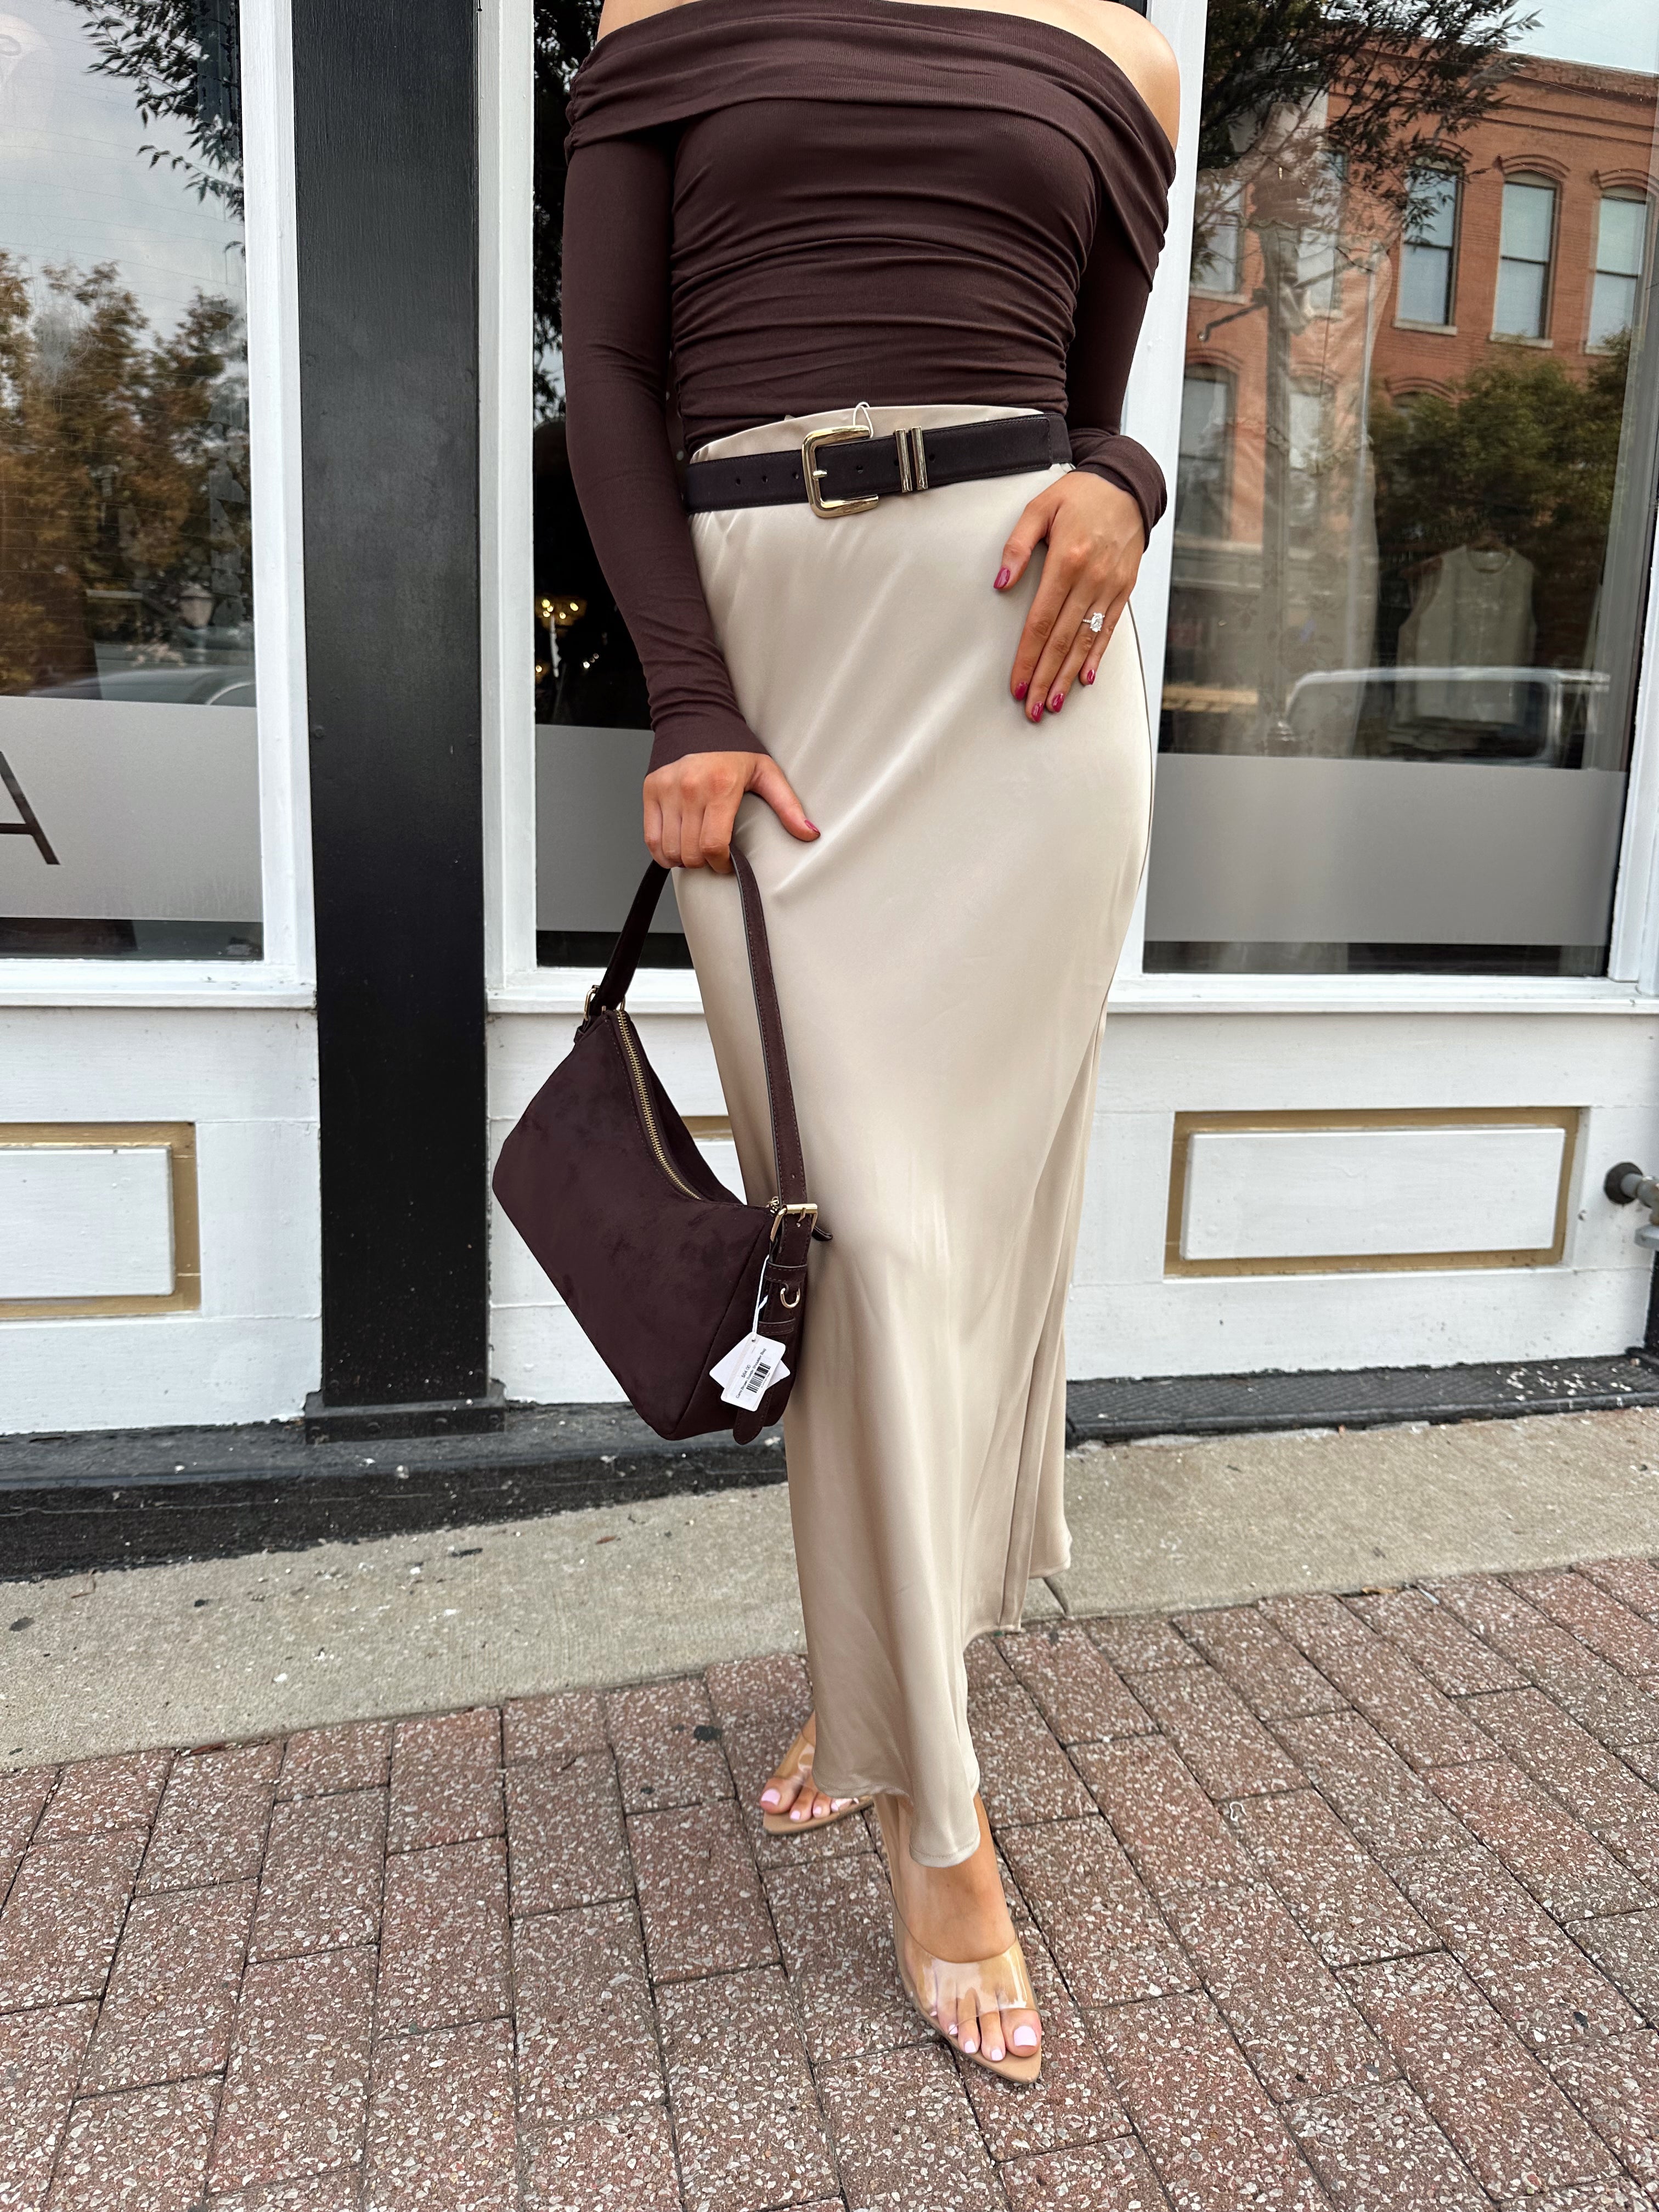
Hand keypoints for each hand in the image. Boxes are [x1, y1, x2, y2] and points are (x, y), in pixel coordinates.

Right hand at [643, 749, 817, 871]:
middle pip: (690, 852)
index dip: (720, 863)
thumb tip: (809, 833)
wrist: (699, 717)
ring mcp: (667, 790)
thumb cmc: (733, 748)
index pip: (713, 844)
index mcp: (720, 787)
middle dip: (703, 863)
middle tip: (713, 856)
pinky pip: (651, 838)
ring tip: (696, 853)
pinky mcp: (651, 790)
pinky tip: (676, 851)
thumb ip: (788, 806)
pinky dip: (662, 853)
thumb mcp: (767, 773)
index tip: (726, 863)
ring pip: (669, 849)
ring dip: (683, 860)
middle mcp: (689, 789)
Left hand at [996, 475, 1145, 720]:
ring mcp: (1110, 587)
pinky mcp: (1123, 589)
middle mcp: (1090, 579)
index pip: (1041, 622)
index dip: (1028, 657)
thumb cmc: (1080, 495)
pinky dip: (1097, 655)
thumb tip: (1001, 582)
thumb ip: (1018, 545)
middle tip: (1032, 708)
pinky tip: (1086, 678)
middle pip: (1061, 640)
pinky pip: (1108, 629)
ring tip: (1054, 703)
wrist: (1127, 485)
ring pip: (1085, 641)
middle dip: (1045, 678)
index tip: (1018, 683)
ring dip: (1068, 676)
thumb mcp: (1040, 508)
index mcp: (1066, 561)